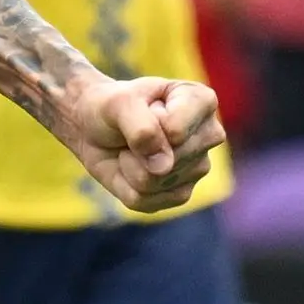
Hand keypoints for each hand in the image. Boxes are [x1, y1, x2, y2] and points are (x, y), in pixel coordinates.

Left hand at [63, 75, 224, 213]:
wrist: (94, 125)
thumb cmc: (111, 106)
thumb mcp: (118, 103)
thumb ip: (142, 127)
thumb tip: (163, 168)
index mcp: (201, 102)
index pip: (175, 131)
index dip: (146, 123)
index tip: (141, 107)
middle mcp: (208, 136)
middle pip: (170, 160)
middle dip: (136, 146)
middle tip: (132, 130)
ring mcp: (198, 168)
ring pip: (154, 181)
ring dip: (129, 165)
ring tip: (131, 147)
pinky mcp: (180, 194)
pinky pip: (144, 201)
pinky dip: (124, 185)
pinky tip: (129, 167)